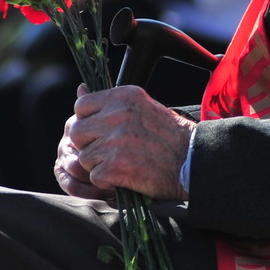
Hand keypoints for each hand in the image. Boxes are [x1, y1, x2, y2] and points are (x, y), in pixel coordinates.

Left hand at [61, 85, 193, 201]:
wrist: (193, 161)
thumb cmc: (170, 136)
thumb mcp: (142, 106)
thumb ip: (111, 102)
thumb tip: (79, 89)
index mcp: (123, 97)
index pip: (81, 105)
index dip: (88, 121)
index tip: (102, 131)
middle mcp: (118, 115)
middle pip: (77, 132)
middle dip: (89, 144)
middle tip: (110, 151)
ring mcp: (115, 142)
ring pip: (84, 157)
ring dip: (99, 165)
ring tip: (123, 163)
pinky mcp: (116, 166)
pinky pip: (94, 176)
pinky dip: (108, 181)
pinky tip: (127, 175)